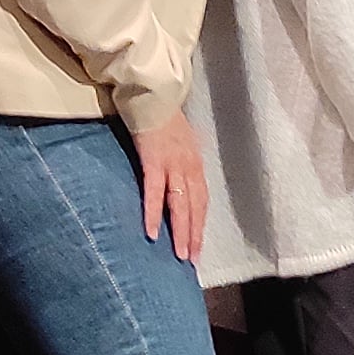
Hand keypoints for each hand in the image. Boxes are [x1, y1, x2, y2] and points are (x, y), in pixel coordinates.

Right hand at [135, 107, 210, 254]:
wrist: (153, 93)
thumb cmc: (163, 118)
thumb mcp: (180, 142)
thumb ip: (181, 162)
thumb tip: (180, 181)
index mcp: (194, 163)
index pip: (201, 201)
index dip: (200, 225)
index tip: (198, 247)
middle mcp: (189, 166)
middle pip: (195, 207)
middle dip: (194, 235)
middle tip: (191, 261)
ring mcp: (173, 164)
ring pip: (180, 204)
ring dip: (181, 231)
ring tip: (179, 254)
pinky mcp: (154, 159)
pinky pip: (155, 192)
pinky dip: (154, 213)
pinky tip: (152, 232)